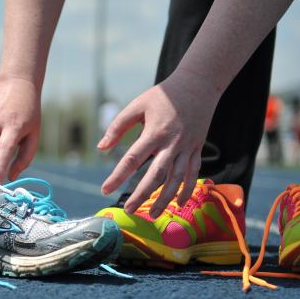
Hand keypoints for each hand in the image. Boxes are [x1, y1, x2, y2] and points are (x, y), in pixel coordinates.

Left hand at [97, 71, 220, 217]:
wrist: (199, 84)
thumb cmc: (163, 95)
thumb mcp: (137, 106)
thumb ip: (118, 126)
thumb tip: (101, 147)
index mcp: (154, 133)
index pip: (132, 159)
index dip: (118, 176)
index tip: (105, 189)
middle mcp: (172, 143)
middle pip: (156, 175)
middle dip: (142, 194)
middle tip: (128, 209)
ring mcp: (187, 147)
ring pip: (177, 179)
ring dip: (165, 198)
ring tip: (152, 214)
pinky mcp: (197, 148)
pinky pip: (193, 173)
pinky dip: (187, 189)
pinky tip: (179, 203)